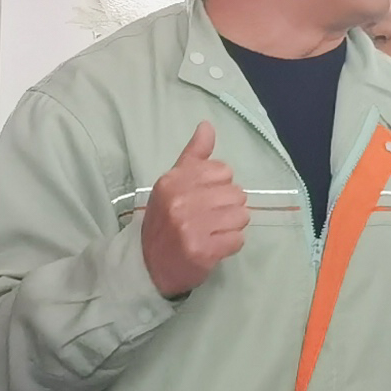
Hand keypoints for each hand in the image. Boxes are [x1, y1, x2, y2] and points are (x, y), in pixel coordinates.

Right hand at [140, 120, 251, 297]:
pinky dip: (231, 244)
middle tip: (209, 219)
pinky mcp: (202, 251)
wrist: (148, 265)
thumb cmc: (166, 220)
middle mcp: (180, 201)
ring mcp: (190, 227)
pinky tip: (215, 245)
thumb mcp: (173, 183)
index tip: (205, 197)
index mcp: (172, 181)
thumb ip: (194, 156)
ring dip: (232, 226)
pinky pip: (238, 239)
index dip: (220, 185)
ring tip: (213, 231)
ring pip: (241, 216)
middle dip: (228, 207)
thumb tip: (207, 126)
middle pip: (236, 194)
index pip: (223, 171)